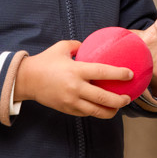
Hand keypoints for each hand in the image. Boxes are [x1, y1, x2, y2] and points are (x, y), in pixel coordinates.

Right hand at [14, 41, 132, 117]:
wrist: (26, 80)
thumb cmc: (45, 61)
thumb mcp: (61, 47)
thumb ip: (78, 45)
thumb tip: (91, 45)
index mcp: (76, 70)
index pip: (103, 72)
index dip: (119, 74)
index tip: (130, 74)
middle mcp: (75, 87)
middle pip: (104, 97)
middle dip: (119, 100)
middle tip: (128, 97)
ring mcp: (71, 101)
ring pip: (96, 111)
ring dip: (111, 111)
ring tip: (118, 107)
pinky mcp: (67, 109)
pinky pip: (86, 113)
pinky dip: (96, 111)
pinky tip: (102, 108)